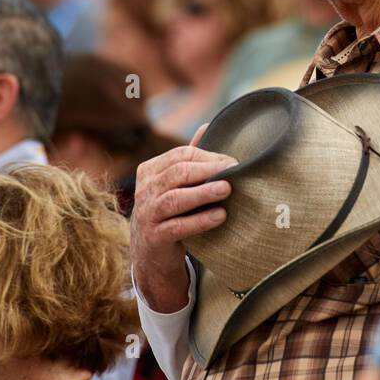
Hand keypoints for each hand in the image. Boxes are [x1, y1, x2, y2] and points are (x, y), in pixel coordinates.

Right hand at [131, 123, 234, 312]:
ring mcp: (147, 214)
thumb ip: (189, 157)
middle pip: (178, 174)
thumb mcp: (174, 183)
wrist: (152, 255)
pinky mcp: (155, 237)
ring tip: (227, 189)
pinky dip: (200, 220)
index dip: (208, 157)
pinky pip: (178, 226)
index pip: (180, 155)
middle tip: (235, 172)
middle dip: (208, 170)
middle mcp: (144, 190)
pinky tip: (220, 216)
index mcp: (149, 170)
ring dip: (204, 193)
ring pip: (175, 199)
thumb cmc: (170, 212)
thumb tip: (209, 125)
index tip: (233, 162)